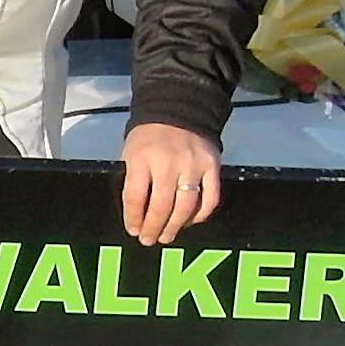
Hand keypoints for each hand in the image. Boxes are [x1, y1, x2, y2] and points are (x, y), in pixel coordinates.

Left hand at [121, 121, 220, 245]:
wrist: (179, 106)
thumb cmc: (150, 134)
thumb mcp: (132, 151)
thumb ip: (135, 180)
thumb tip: (138, 215)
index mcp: (142, 158)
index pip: (136, 198)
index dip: (134, 219)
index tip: (133, 230)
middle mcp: (168, 162)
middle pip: (161, 206)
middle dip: (153, 228)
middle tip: (149, 240)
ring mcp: (193, 165)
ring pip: (185, 207)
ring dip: (175, 226)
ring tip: (167, 236)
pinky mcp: (212, 166)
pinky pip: (210, 199)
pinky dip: (200, 215)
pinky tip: (190, 221)